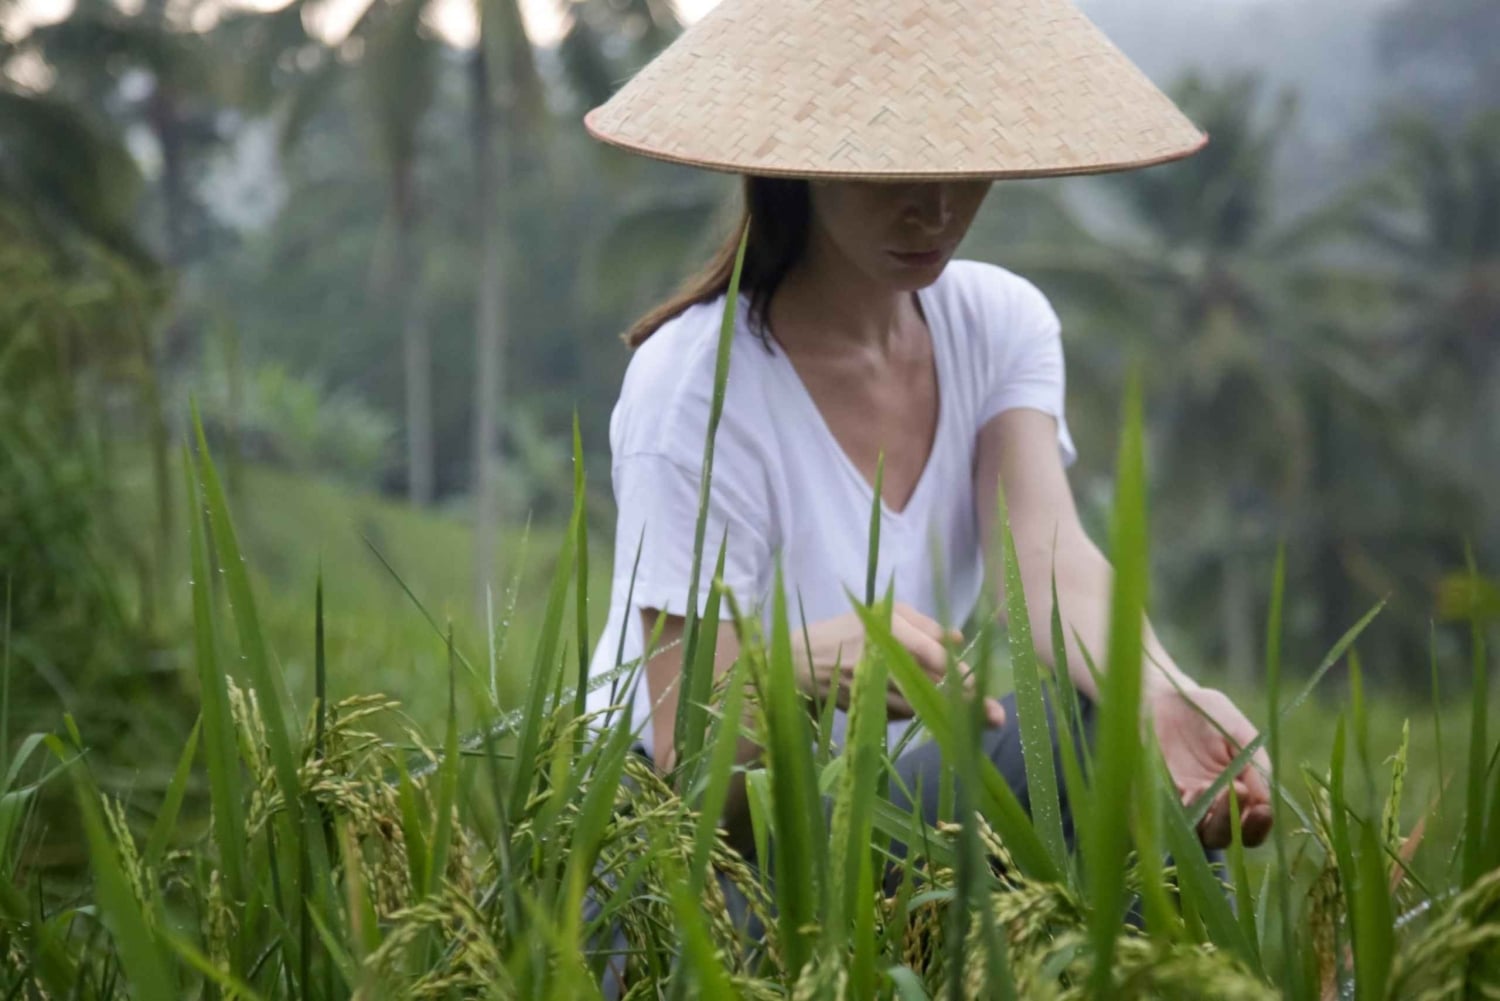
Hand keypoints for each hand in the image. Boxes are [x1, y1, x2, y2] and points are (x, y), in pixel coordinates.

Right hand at [795, 602, 1006, 727]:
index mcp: (888, 631)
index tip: (982, 688)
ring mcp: (873, 690)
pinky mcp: (866, 710)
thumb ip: (924, 623)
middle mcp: (882, 661)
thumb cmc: (845, 630)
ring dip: (945, 713)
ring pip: (919, 706)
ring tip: (973, 719)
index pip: (932, 657)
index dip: (960, 675)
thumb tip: (958, 639)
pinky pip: (901, 713)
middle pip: (933, 688)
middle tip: (996, 719)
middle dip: (966, 705)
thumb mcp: (883, 612)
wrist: (798, 662)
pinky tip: (919, 707)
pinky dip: (914, 711)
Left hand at [1147, 685, 1272, 848]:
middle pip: (1222, 837)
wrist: (1164, 696)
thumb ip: (1255, 764)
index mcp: (1236, 795)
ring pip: (1194, 831)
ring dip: (1204, 815)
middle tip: (1235, 792)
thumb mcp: (1238, 732)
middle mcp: (1208, 806)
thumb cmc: (1207, 713)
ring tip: (1208, 786)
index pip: (1250, 829)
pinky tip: (1183, 786)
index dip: (1258, 825)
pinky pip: (1163, 812)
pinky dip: (1175, 805)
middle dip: (1231, 821)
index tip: (1263, 809)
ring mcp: (1179, 803)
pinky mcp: (1153, 794)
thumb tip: (1264, 802)